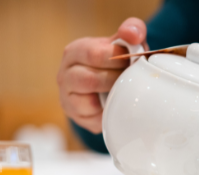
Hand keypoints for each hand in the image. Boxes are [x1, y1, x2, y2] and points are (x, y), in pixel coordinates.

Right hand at [57, 18, 147, 133]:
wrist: (106, 87)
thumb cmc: (115, 62)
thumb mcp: (123, 43)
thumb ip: (131, 30)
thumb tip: (132, 33)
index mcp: (75, 52)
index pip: (94, 54)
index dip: (118, 59)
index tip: (133, 61)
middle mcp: (65, 74)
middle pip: (90, 79)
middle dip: (116, 80)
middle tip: (131, 79)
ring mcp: (67, 97)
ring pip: (89, 102)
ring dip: (112, 98)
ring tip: (123, 91)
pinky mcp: (76, 117)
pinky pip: (94, 119)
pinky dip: (108, 114)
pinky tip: (115, 105)